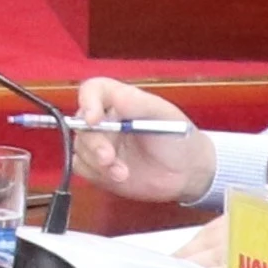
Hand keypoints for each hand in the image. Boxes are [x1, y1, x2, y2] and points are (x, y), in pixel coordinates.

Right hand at [65, 81, 210, 210]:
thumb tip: (116, 95)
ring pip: (80, 148)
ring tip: (123, 173)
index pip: (93, 90)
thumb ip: (140, 104)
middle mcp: (106, 120)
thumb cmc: (179, 139)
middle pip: (81, 124)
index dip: (88, 101)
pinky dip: (96, 174)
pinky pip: (81, 167)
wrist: (188, 173)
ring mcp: (100, 144)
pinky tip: (118, 177)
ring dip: (97, 163)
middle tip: (108, 158)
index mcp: (120, 100)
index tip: (93, 119)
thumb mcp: (165, 116)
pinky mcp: (98, 167)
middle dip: (93, 143)